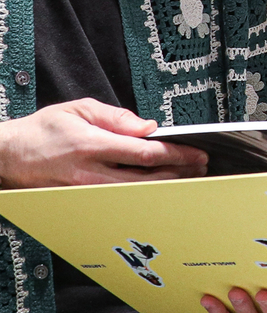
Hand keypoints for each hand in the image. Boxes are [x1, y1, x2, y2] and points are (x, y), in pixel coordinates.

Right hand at [0, 99, 207, 187]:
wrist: (8, 156)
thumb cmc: (42, 131)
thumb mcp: (78, 110)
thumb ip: (116, 117)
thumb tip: (148, 127)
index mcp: (92, 145)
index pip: (145, 153)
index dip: (177, 154)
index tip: (197, 153)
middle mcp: (91, 172)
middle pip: (148, 179)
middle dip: (180, 173)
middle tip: (201, 167)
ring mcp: (88, 192)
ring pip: (138, 194)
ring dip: (167, 186)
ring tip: (188, 177)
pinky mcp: (84, 203)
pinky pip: (122, 201)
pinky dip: (145, 195)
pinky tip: (159, 189)